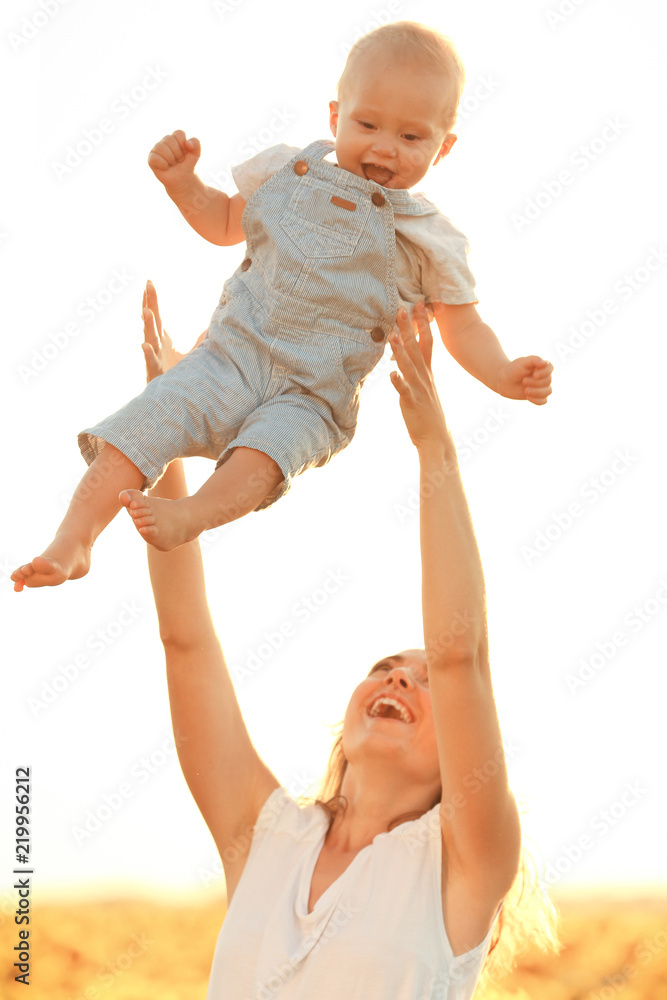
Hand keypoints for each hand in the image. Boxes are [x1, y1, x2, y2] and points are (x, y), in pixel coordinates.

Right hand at [141, 280, 205, 382]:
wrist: (172, 398)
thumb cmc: (178, 375)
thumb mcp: (193, 354)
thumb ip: (200, 340)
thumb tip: (213, 327)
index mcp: (162, 339)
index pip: (157, 315)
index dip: (152, 299)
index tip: (149, 282)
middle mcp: (156, 345)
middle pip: (152, 321)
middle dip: (148, 303)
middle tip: (147, 286)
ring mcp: (154, 358)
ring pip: (149, 339)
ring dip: (147, 325)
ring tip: (146, 311)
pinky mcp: (155, 372)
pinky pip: (150, 362)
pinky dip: (147, 354)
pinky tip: (144, 345)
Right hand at [147, 130, 200, 191]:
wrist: (183, 180)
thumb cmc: (187, 165)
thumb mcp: (196, 154)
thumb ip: (196, 143)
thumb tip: (187, 143)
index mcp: (175, 137)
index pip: (178, 133)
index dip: (184, 145)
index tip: (185, 153)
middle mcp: (164, 141)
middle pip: (169, 139)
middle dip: (177, 153)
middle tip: (178, 160)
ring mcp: (156, 149)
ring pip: (161, 147)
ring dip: (170, 159)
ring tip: (172, 164)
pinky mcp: (151, 159)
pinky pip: (155, 158)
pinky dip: (163, 164)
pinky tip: (165, 167)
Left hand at [389, 302, 448, 449]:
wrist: (436, 439)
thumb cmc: (428, 414)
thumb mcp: (423, 388)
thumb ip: (415, 373)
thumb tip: (403, 362)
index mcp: (428, 373)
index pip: (427, 342)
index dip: (422, 323)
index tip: (419, 304)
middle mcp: (424, 377)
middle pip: (417, 348)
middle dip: (410, 328)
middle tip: (402, 308)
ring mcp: (419, 389)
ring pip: (409, 366)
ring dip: (401, 351)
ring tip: (393, 335)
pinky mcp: (412, 403)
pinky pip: (405, 391)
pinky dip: (398, 382)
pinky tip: (391, 374)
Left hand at [496, 356, 552, 404]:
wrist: (503, 380)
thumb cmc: (513, 369)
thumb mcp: (522, 362)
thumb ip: (534, 360)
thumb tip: (545, 363)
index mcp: (541, 366)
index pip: (550, 368)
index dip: (544, 373)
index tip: (534, 375)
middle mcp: (543, 376)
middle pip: (548, 381)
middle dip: (536, 383)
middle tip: (523, 381)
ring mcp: (541, 387)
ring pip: (548, 391)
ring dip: (537, 392)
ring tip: (526, 391)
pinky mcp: (537, 396)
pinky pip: (543, 401)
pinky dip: (537, 400)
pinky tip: (528, 397)